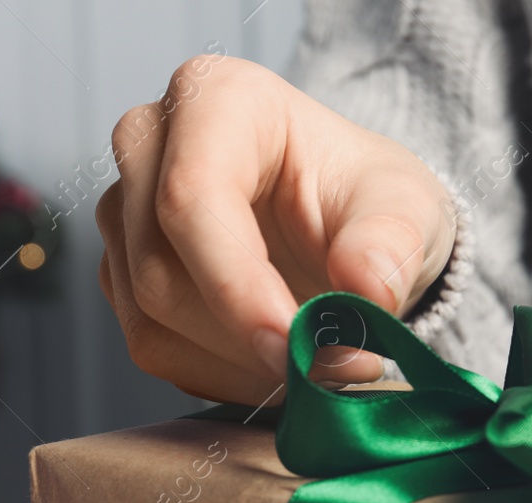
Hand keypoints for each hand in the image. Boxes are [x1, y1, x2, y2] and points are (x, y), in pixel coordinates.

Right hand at [96, 56, 456, 405]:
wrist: (348, 229)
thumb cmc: (367, 200)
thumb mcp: (407, 209)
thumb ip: (391, 245)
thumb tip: (369, 290)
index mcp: (218, 98)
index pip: (192, 196)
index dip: (238, 286)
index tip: (296, 347)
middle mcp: (149, 144)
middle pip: (160, 270)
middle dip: (247, 337)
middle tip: (328, 368)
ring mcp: (124, 212)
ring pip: (151, 320)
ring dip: (238, 363)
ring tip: (311, 362)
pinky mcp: (123, 273)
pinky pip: (156, 348)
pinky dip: (221, 375)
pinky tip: (274, 364)